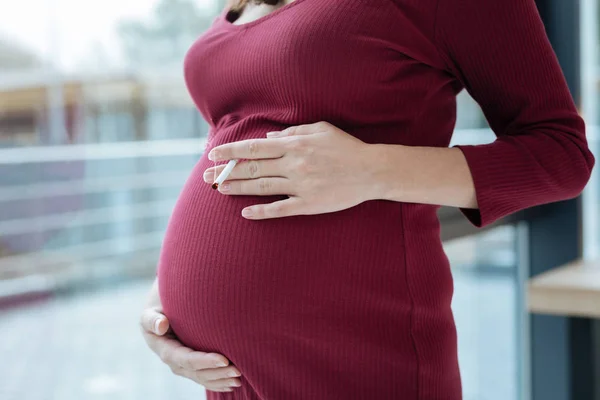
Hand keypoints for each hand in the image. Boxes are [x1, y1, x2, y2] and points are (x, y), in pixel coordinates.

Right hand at [140, 279, 241, 391]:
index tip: (224, 360)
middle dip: (217, 373)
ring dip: (220, 380)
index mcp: (163, 349)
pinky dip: (218, 382)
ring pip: (202, 377)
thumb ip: (152, 319)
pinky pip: (204, 377)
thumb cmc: (159, 306)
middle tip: (238, 370)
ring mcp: (182, 365)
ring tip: (239, 379)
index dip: (205, 362)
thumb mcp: (151, 311)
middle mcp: (173, 361)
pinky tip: (232, 384)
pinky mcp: (190, 365)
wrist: (161, 310)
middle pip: (196, 372)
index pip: (185, 359)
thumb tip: (161, 325)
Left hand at [204, 122, 380, 218]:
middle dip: (227, 172)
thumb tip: (267, 138)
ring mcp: (301, 186)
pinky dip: (262, 212)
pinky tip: (246, 213)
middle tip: (207, 178)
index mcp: (295, 145)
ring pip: (262, 187)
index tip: (213, 155)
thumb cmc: (346, 147)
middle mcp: (294, 164)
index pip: (254, 148)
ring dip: (238, 188)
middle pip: (253, 168)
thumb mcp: (321, 129)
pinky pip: (281, 208)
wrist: (371, 171)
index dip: (231, 151)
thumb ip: (293, 132)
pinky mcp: (309, 204)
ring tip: (219, 190)